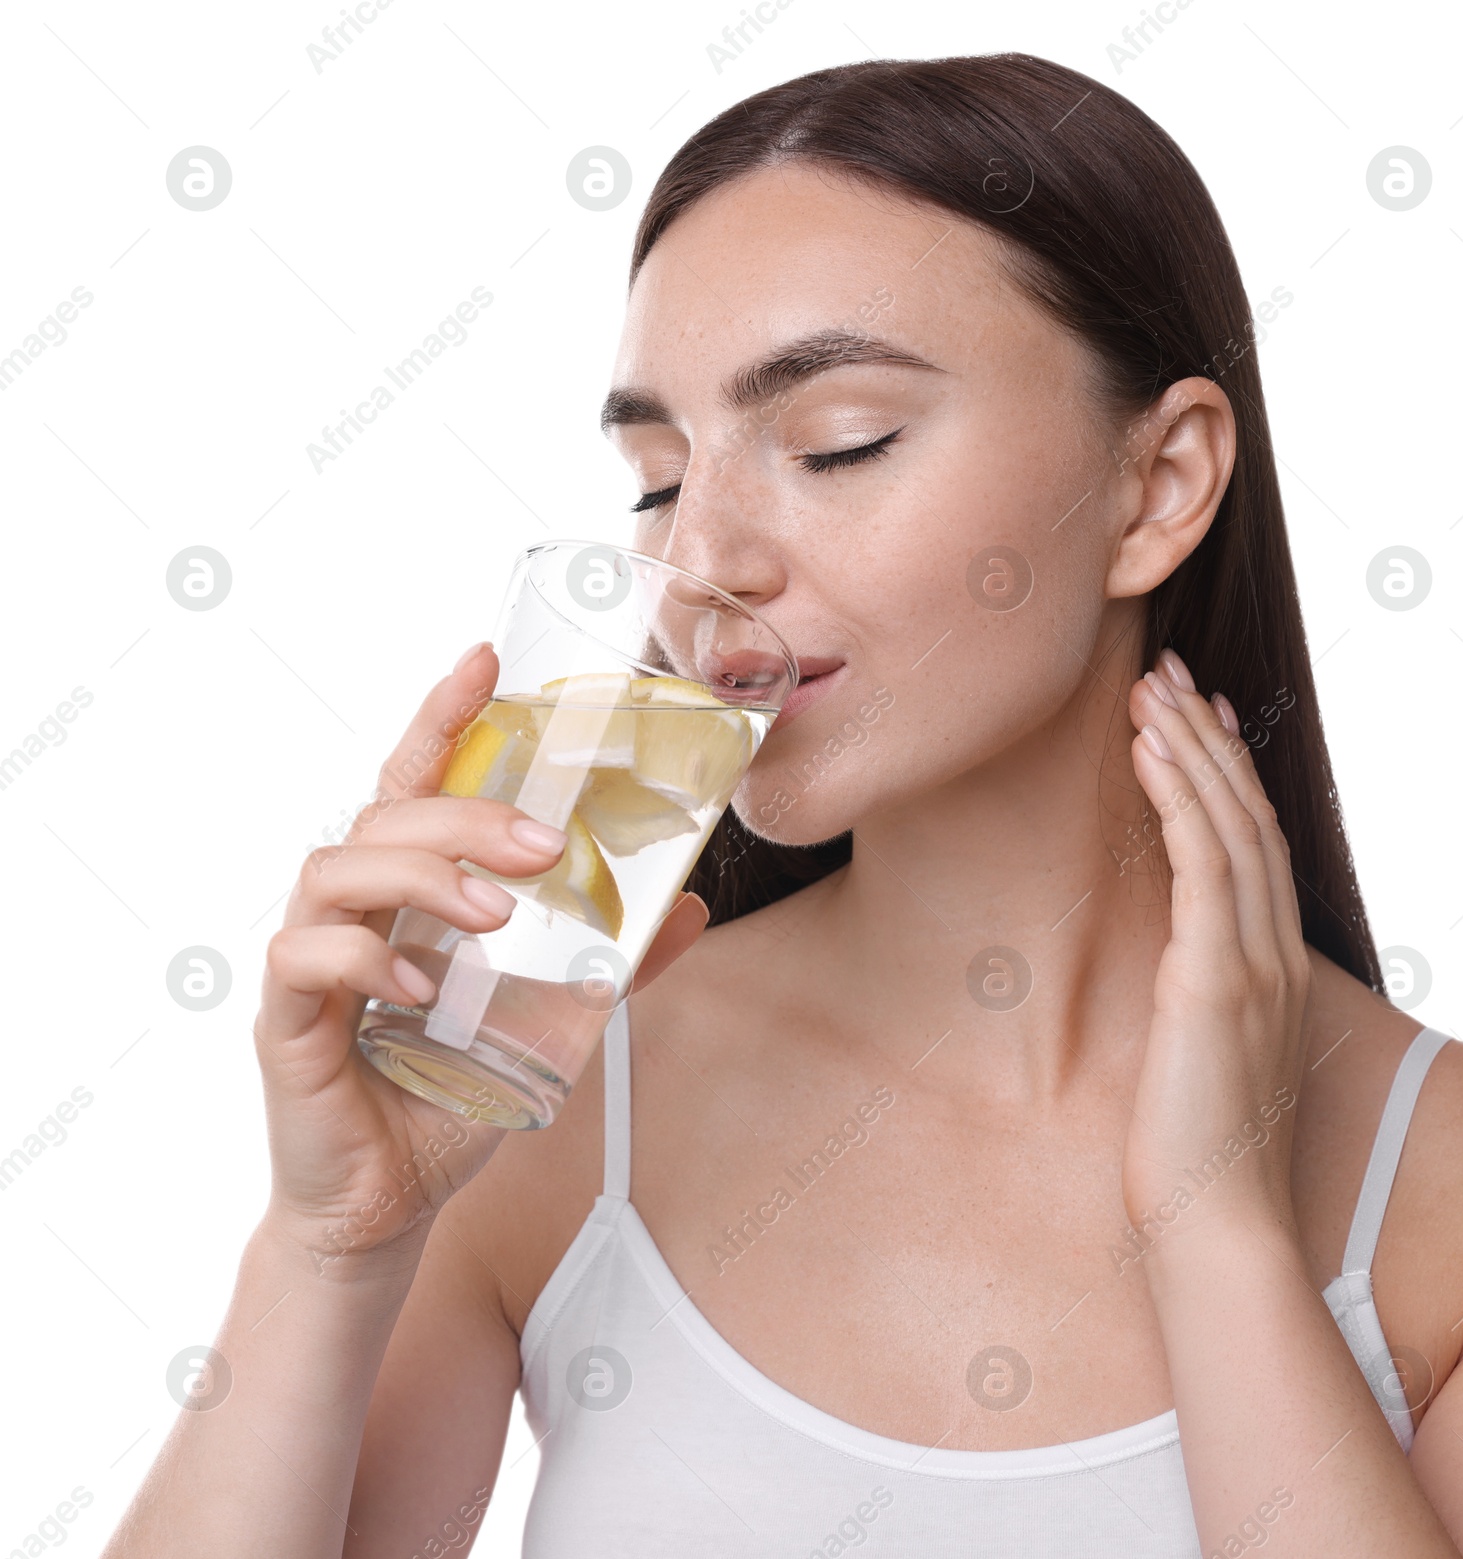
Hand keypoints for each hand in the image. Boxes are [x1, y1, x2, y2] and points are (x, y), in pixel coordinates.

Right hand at [253, 643, 708, 1269]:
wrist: (390, 1203)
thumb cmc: (451, 1095)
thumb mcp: (554, 1020)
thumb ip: (614, 964)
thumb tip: (692, 909)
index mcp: (411, 895)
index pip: (417, 782)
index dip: (444, 717)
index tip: (485, 658)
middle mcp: (356, 910)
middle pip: (386, 817)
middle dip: (466, 814)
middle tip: (541, 844)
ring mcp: (313, 960)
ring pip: (336, 868)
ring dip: (422, 875)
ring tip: (494, 914)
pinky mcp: (286, 1021)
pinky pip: (304, 958)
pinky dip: (365, 957)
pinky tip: (422, 983)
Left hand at [1121, 648, 1310, 1244]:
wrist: (1216, 1224)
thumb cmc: (1196, 1151)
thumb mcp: (1198, 1055)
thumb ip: (1195, 1000)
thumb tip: (1164, 970)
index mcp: (1270, 969)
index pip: (1255, 848)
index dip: (1229, 775)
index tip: (1199, 718)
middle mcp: (1273, 955)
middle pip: (1247, 819)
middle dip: (1205, 739)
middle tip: (1169, 672)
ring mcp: (1252, 965)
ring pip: (1230, 827)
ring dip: (1189, 748)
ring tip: (1151, 686)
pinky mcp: (1216, 980)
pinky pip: (1203, 866)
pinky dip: (1180, 799)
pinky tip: (1151, 750)